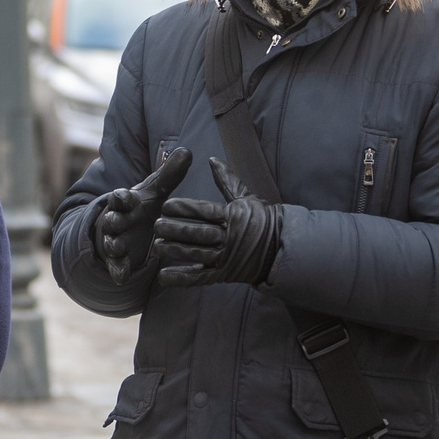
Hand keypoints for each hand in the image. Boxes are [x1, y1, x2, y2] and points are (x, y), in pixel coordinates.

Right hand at [92, 146, 192, 282]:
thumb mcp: (155, 192)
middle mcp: (117, 221)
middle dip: (112, 220)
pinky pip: (116, 267)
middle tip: (114, 221)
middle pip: (111, 220)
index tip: (122, 195)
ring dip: (113, 244)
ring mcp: (115, 241)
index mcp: (126, 203)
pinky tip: (122, 277)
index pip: (119, 197)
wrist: (125, 229)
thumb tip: (188, 150)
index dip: (120, 197)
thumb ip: (170, 175)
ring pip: (111, 242)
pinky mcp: (117, 260)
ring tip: (117, 247)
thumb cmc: (141, 207)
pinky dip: (118, 271)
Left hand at [155, 160, 283, 287]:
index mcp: (232, 216)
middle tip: (157, 225)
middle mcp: (228, 237)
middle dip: (176, 230)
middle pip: (198, 233)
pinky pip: (200, 278)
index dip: (185, 208)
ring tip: (157, 246)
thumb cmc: (263, 220)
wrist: (281, 249)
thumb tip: (212, 159)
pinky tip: (164, 276)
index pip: (205, 211)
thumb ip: (227, 180)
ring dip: (175, 251)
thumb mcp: (247, 198)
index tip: (166, 205)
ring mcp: (226, 258)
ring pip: (197, 255)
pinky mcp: (224, 274)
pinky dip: (182, 278)